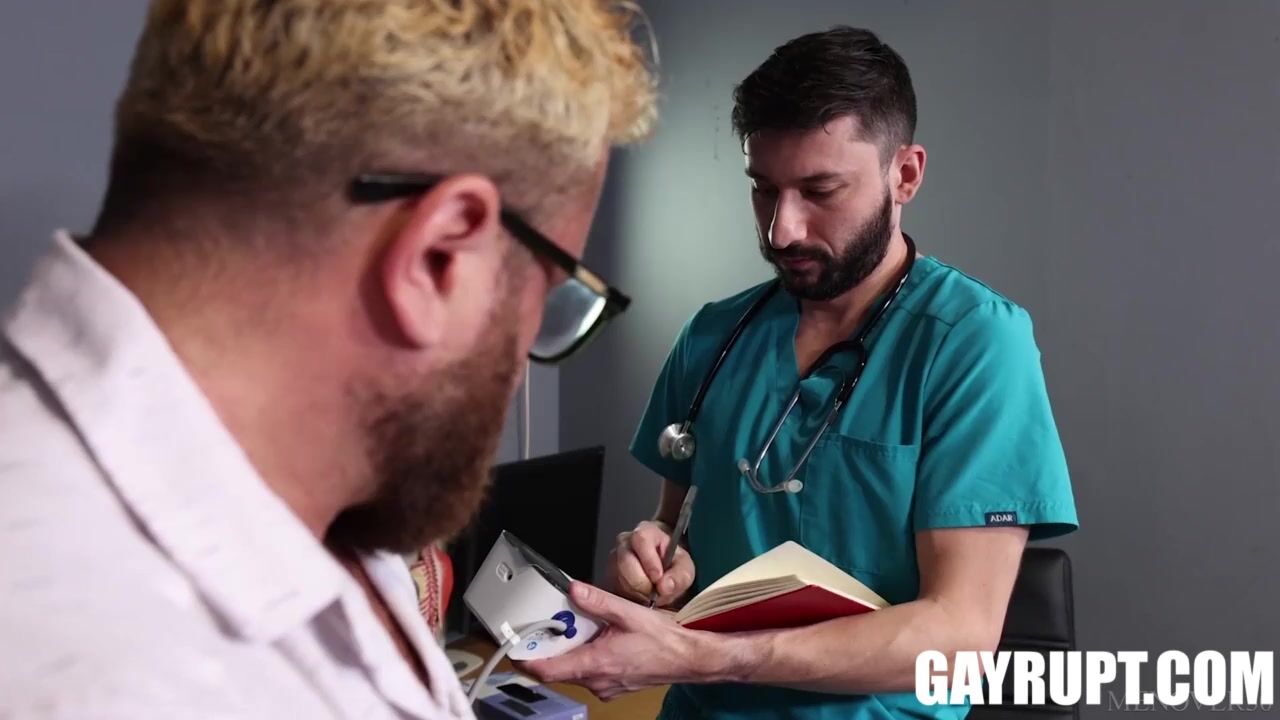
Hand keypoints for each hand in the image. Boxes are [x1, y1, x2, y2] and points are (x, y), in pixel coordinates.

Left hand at [520, 582, 716, 700]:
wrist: (689, 659)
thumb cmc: (664, 641)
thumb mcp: (629, 613)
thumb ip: (598, 602)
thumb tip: (573, 590)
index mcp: (595, 664)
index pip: (547, 670)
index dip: (526, 660)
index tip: (514, 648)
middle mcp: (597, 681)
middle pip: (558, 668)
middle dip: (552, 646)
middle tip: (550, 623)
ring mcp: (605, 686)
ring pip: (574, 669)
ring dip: (572, 649)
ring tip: (580, 626)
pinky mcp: (613, 685)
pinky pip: (590, 672)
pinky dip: (587, 655)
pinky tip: (599, 638)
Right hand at [608, 521, 694, 606]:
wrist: (663, 570)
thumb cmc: (673, 563)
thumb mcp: (685, 569)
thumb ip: (679, 576)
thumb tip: (665, 586)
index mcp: (645, 533)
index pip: (641, 540)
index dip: (649, 561)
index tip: (658, 577)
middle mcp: (625, 543)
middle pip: (625, 562)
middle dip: (643, 583)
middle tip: (656, 593)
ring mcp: (613, 560)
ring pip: (619, 580)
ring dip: (636, 593)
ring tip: (651, 594)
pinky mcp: (607, 578)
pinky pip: (614, 591)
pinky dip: (628, 599)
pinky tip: (641, 598)